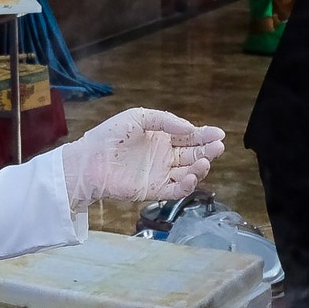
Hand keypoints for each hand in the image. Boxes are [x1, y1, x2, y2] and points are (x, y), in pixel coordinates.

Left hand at [60, 109, 225, 208]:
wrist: (89, 160)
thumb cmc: (109, 136)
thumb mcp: (138, 117)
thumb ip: (164, 120)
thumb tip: (189, 127)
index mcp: (162, 138)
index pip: (190, 137)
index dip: (205, 135)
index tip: (219, 134)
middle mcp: (164, 156)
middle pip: (193, 155)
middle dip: (208, 151)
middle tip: (218, 147)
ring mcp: (160, 174)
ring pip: (188, 173)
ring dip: (200, 169)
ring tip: (205, 162)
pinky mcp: (153, 190)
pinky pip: (175, 190)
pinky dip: (186, 185)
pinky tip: (192, 177)